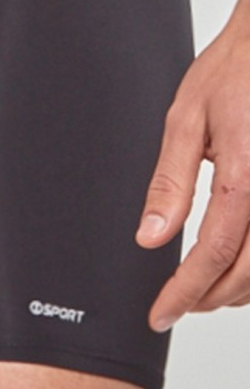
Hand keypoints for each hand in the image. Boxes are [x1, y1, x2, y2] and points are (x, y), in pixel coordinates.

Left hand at [136, 21, 249, 331]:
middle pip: (249, 272)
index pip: (215, 252)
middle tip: (174, 305)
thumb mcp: (184, 121)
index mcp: (245, 175)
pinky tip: (236, 267)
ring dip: (237, 290)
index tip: (160, 313)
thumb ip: (169, 183)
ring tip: (200, 292)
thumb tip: (150, 236)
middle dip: (209, 297)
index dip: (185, 291)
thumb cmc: (230, 75)